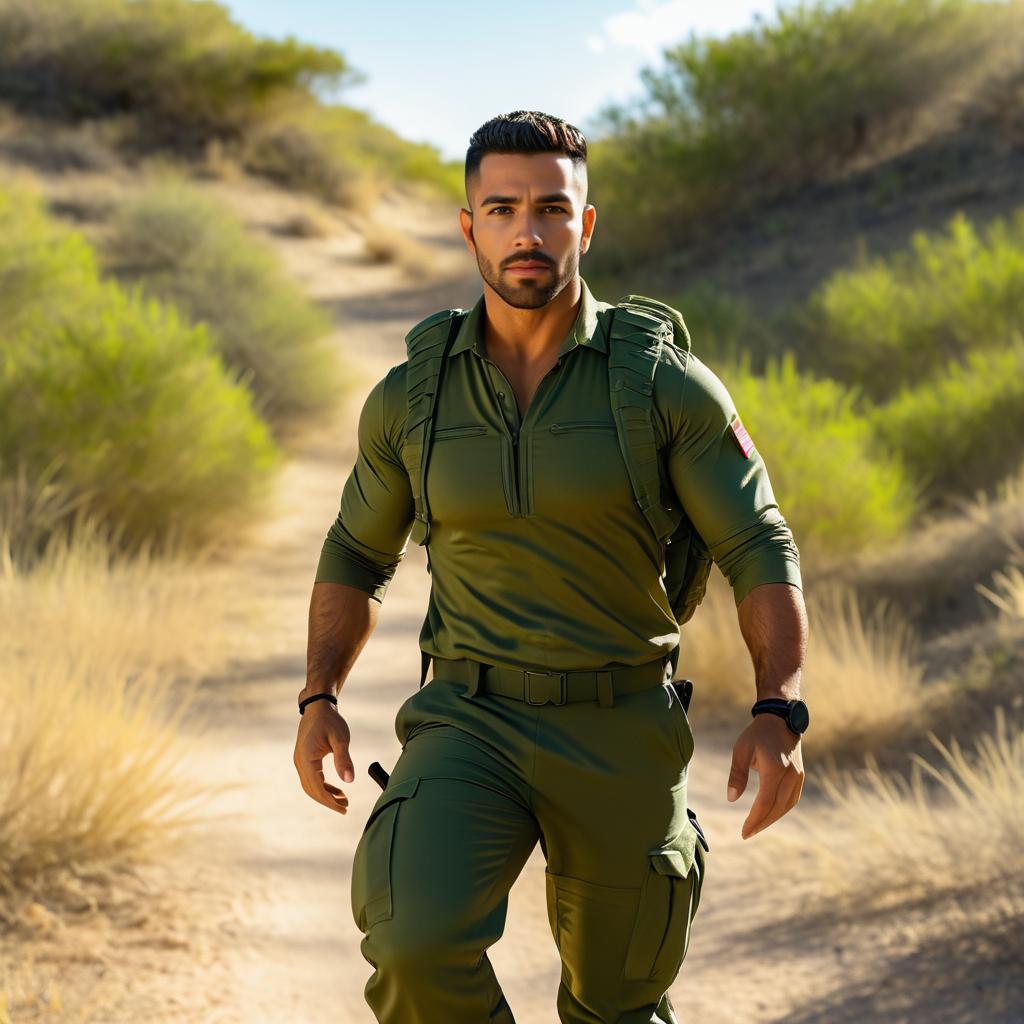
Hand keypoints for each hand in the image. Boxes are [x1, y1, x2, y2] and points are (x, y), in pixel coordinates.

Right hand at [293, 699, 354, 814]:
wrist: (318, 707)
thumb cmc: (330, 721)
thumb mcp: (340, 738)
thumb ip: (344, 759)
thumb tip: (350, 780)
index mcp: (307, 759)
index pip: (317, 788)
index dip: (330, 801)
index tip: (344, 809)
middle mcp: (300, 762)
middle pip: (312, 790)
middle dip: (328, 801)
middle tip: (345, 808)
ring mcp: (300, 761)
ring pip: (310, 786)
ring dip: (326, 795)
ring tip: (343, 800)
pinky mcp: (304, 760)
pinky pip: (312, 779)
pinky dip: (323, 786)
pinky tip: (336, 789)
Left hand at [726, 713, 804, 839]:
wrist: (781, 719)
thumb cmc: (758, 734)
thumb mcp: (741, 750)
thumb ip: (737, 775)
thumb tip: (731, 799)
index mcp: (774, 768)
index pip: (765, 802)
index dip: (754, 819)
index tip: (744, 832)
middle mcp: (790, 775)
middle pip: (777, 808)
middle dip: (762, 823)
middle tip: (747, 833)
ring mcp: (798, 776)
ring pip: (786, 806)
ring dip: (772, 818)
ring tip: (756, 826)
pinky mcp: (800, 775)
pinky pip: (792, 799)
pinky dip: (780, 809)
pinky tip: (769, 814)